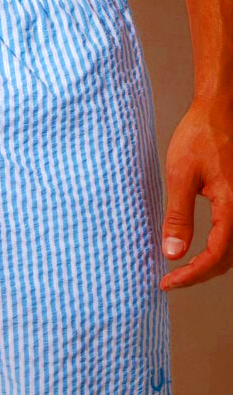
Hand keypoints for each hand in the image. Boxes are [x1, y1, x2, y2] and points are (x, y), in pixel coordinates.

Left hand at [160, 96, 232, 289]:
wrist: (218, 111)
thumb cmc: (200, 135)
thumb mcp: (180, 175)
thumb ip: (178, 216)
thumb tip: (172, 253)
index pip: (216, 255)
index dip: (191, 275)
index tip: (167, 283)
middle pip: (227, 258)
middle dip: (199, 274)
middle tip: (170, 281)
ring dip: (209, 265)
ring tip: (180, 271)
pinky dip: (217, 249)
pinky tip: (196, 251)